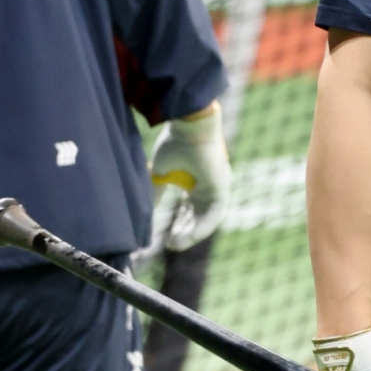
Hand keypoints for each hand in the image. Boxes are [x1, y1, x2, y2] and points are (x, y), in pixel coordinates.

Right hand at [149, 101, 231, 250]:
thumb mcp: (162, 172)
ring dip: (192, 233)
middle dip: (183, 231)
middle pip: (198, 215)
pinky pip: (215, 214)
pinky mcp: (222, 187)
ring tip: (175, 245)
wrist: (189, 126)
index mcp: (196, 180)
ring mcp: (218, 186)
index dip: (178, 223)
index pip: (189, 208)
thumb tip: (148, 210)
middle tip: (169, 244)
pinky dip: (202, 227)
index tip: (165, 237)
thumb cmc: (175, 143)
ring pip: (208, 218)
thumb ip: (157, 191)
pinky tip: (188, 237)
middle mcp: (209, 185)